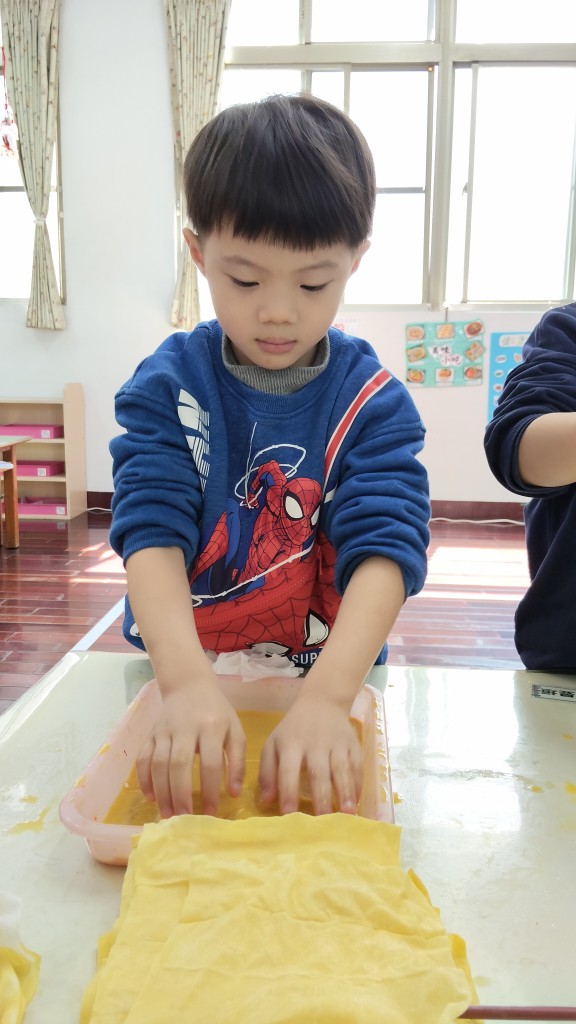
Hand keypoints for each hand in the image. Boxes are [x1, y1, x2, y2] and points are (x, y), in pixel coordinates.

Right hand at [136, 679, 245, 817]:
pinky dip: (144, 779)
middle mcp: (185, 727)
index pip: (210, 762)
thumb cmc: (216, 713)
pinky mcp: (150, 733)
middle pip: (179, 764)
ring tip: (167, 815)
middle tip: (184, 819)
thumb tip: (233, 793)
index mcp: (211, 726)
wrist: (189, 686)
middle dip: (180, 794)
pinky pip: (143, 758)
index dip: (210, 789)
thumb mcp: (235, 731)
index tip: (211, 812)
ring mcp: (164, 730)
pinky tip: (150, 797)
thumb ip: (238, 761)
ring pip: (158, 763)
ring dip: (161, 791)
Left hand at [258, 692, 362, 815]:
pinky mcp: (353, 743)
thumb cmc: (293, 730)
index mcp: (291, 744)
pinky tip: (357, 801)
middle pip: (318, 772)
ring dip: (345, 792)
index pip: (288, 770)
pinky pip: (357, 765)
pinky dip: (358, 784)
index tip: (289, 815)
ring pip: (341, 769)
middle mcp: (314, 743)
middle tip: (323, 822)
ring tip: (348, 814)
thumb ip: (267, 772)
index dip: (288, 791)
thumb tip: (266, 801)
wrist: (322, 702)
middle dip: (321, 797)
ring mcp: (336, 743)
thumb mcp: (273, 744)